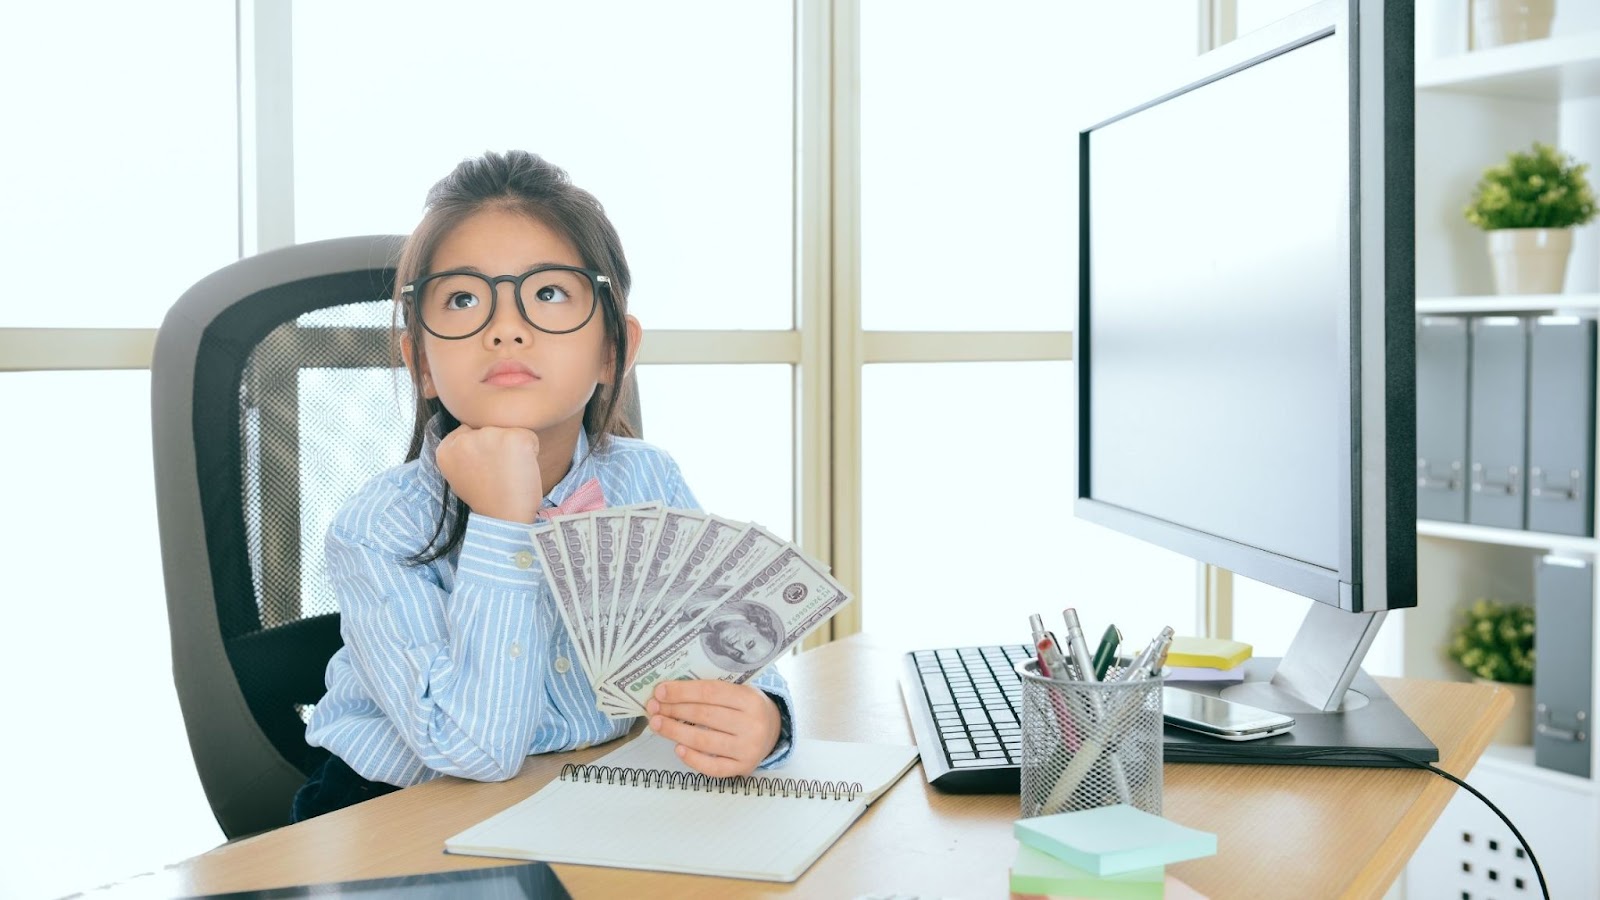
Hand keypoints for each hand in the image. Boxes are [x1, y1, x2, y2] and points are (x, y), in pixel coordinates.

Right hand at [435, 424, 542, 522]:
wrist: (505, 518)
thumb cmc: (486, 498)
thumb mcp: (460, 474)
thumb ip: (461, 451)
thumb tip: (472, 431)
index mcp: (446, 449)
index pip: (468, 430)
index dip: (481, 449)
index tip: (483, 468)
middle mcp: (464, 439)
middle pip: (489, 428)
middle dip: (497, 445)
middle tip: (497, 473)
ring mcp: (488, 436)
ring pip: (508, 430)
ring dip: (514, 447)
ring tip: (509, 472)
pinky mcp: (513, 437)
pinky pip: (529, 437)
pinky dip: (532, 451)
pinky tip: (522, 470)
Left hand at [646, 680, 781, 777]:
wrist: (774, 729)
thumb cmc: (747, 707)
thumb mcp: (739, 691)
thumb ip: (711, 691)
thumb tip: (669, 693)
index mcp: (750, 698)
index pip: (710, 692)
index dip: (682, 691)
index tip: (660, 691)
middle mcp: (752, 724)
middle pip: (704, 716)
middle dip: (674, 710)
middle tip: (653, 707)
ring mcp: (748, 748)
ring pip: (704, 741)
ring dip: (675, 732)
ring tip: (657, 724)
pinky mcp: (743, 767)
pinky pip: (713, 767)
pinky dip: (693, 759)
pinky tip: (678, 748)